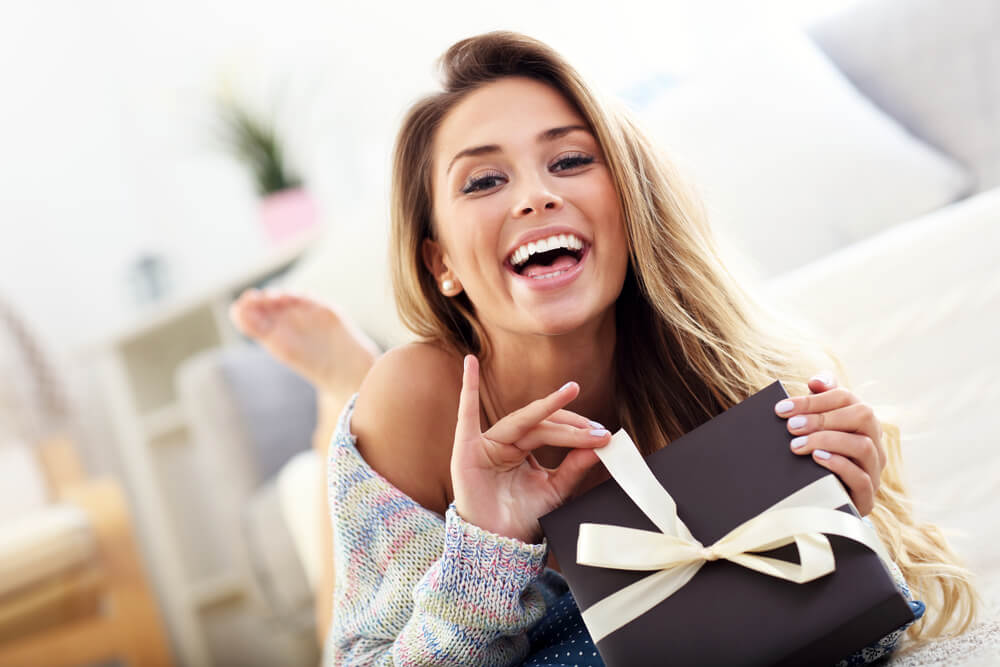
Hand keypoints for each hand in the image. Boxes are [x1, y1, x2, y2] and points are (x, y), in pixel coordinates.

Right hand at [451, 355, 610, 542]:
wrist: (498, 545)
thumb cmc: (522, 519)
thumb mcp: (556, 490)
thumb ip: (574, 467)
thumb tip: (600, 445)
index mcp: (522, 448)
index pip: (552, 430)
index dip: (578, 432)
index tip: (604, 436)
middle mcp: (505, 441)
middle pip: (541, 424)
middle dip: (571, 426)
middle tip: (597, 431)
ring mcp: (485, 442)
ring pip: (522, 421)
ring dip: (549, 410)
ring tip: (571, 394)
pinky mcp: (467, 448)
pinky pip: (466, 413)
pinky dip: (468, 386)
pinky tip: (471, 363)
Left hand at [774, 373, 886, 515]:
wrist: (820, 502)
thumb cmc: (815, 457)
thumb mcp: (813, 429)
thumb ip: (817, 401)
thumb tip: (816, 381)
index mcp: (861, 421)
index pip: (846, 398)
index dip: (814, 399)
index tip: (782, 408)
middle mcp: (874, 441)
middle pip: (862, 416)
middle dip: (822, 418)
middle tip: (790, 426)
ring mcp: (874, 469)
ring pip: (864, 446)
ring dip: (828, 441)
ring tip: (797, 445)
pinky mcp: (867, 496)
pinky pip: (862, 478)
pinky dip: (839, 465)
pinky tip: (817, 459)